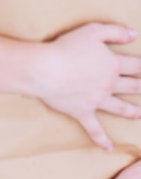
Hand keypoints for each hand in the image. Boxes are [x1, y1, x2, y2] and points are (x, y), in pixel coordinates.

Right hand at [37, 22, 140, 150]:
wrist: (46, 69)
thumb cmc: (67, 47)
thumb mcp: (93, 30)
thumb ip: (116, 31)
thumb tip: (134, 34)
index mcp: (113, 64)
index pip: (135, 65)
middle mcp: (109, 84)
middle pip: (132, 86)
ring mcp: (97, 101)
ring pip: (121, 108)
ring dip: (133, 112)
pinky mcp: (83, 112)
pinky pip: (95, 130)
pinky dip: (102, 140)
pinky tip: (109, 148)